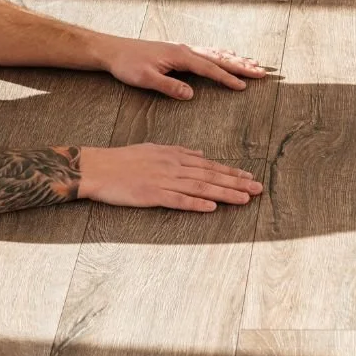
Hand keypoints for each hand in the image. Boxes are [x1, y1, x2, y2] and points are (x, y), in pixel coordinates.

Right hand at [80, 144, 262, 211]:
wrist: (97, 167)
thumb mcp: (154, 148)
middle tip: (258, 189)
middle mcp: (173, 166)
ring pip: (200, 187)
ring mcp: (163, 181)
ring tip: (245, 199)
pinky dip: (196, 204)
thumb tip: (201, 154)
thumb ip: (179, 152)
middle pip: (210, 176)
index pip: (209, 165)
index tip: (249, 177)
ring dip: (225, 193)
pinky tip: (212, 207)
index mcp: (174, 156)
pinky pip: (178, 200)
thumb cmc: (123, 159)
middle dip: (236, 183)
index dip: (231, 172)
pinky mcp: (151, 194)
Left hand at [102, 38, 266, 98]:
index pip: (209, 69)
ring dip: (235, 59)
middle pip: (219, 58)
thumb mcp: (145, 79)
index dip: (227, 78)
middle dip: (241, 66)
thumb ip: (169, 86)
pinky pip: (206, 52)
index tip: (244, 85)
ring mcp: (182, 49)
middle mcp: (184, 50)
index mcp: (180, 56)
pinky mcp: (177, 51)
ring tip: (253, 64)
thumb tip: (191, 94)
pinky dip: (221, 55)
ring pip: (215, 53)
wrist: (113, 51)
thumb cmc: (127, 65)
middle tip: (262, 72)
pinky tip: (226, 56)